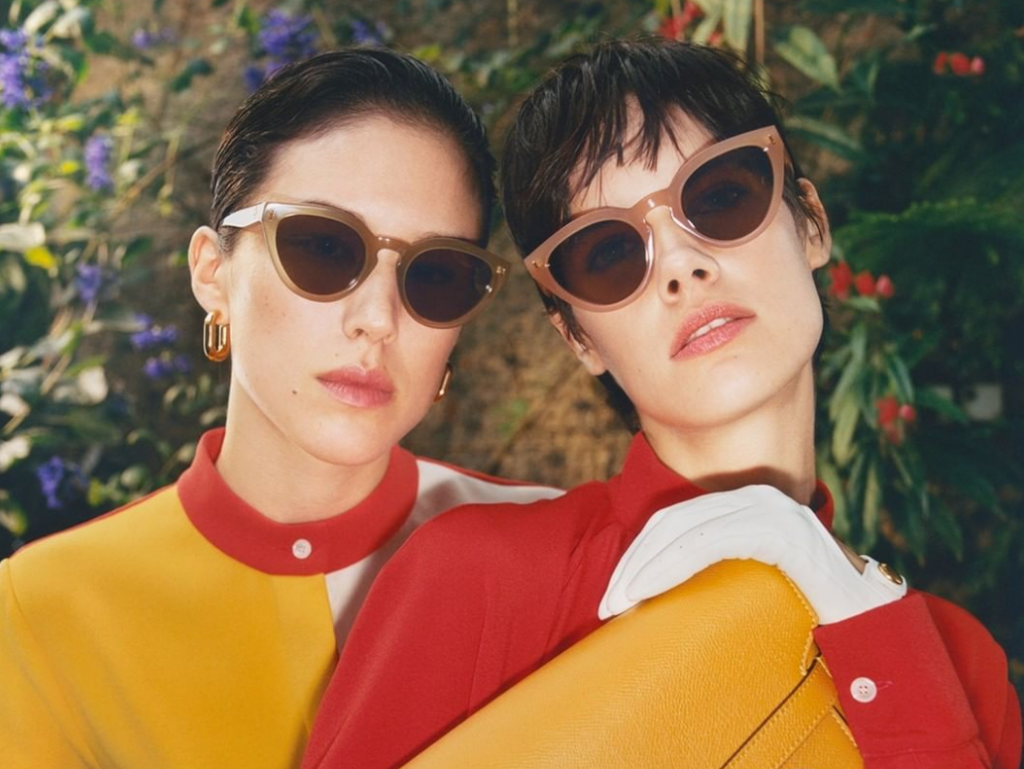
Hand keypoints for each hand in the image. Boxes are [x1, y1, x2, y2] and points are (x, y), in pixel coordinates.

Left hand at [599, 485, 906, 623]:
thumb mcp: (747, 582)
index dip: (636, 555)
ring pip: (686, 530)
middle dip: (632, 563)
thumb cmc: (805, 610)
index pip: (672, 522)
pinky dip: (677, 564)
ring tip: (622, 604)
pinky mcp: (783, 531)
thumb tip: (654, 593)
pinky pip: (715, 541)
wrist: (870, 625)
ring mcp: (770, 510)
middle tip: (606, 604)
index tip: (611, 594)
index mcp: (741, 507)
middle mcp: (754, 499)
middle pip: (671, 523)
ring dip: (645, 567)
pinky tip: (654, 590)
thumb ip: (713, 571)